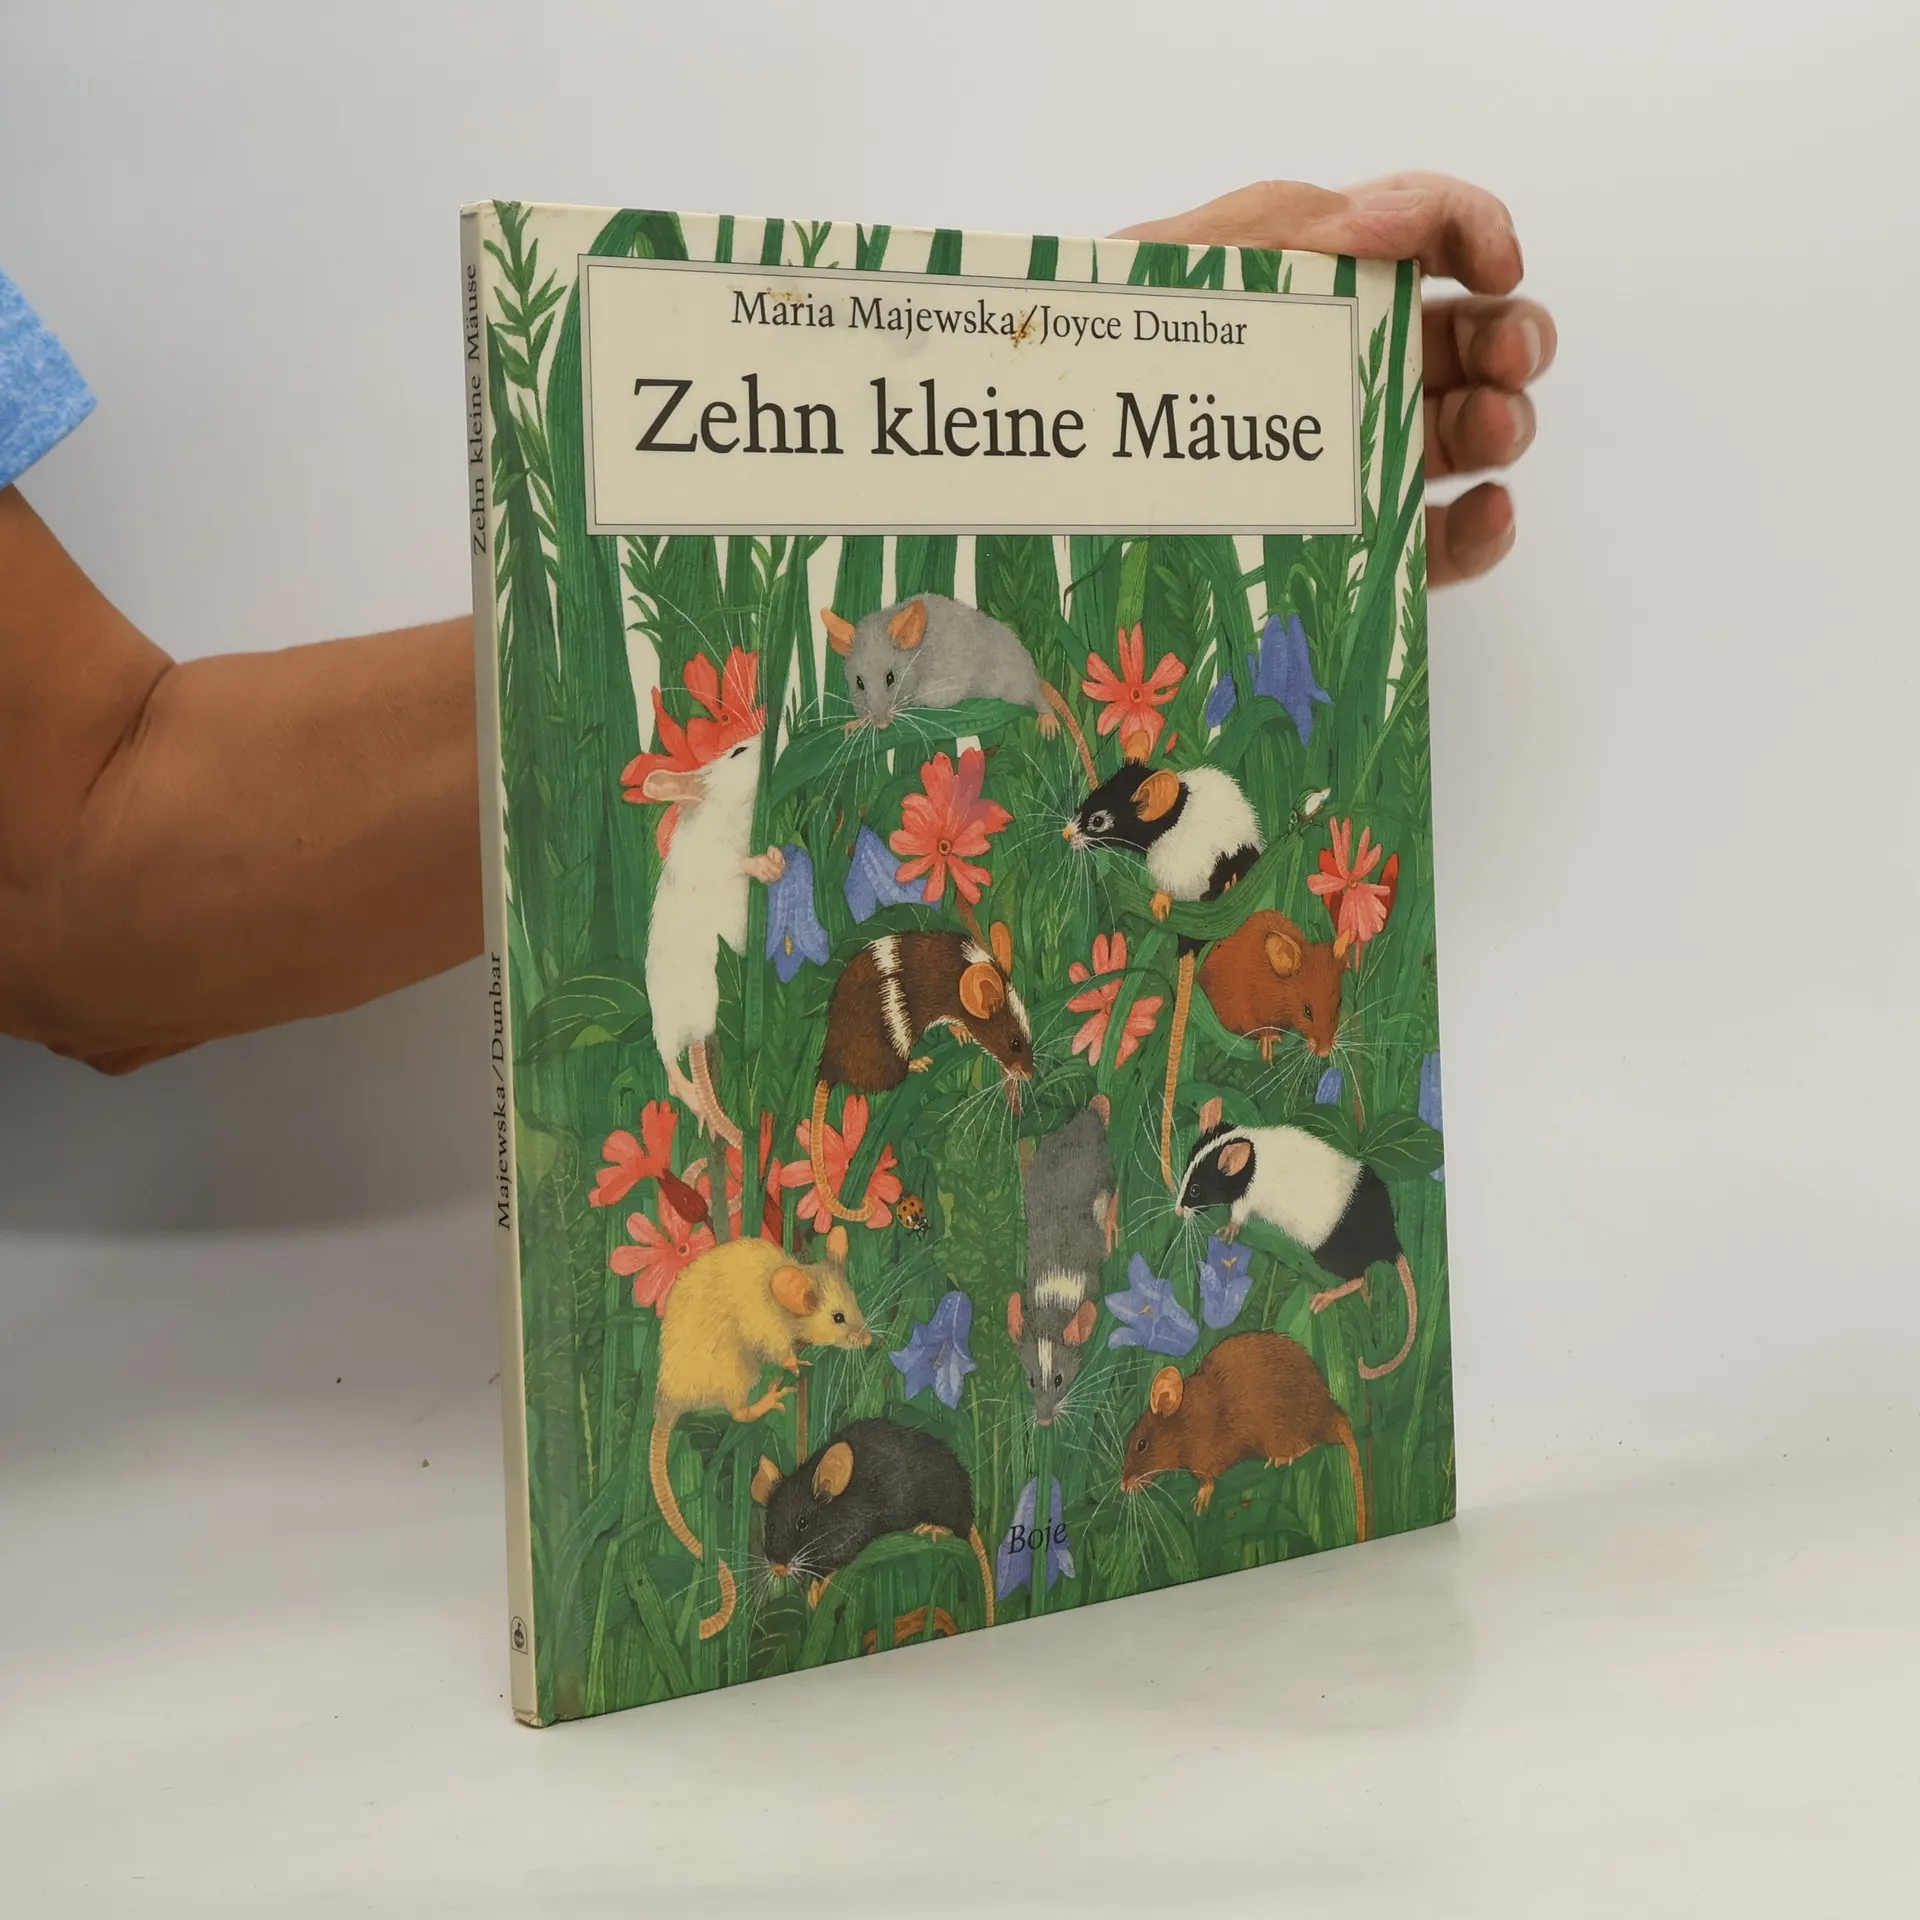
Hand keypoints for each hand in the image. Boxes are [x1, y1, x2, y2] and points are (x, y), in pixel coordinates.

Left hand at [1116, 176, 1553, 586]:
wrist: (1012, 481)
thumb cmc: (1079, 368)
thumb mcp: (1157, 272)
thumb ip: (1269, 223)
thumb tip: (1380, 217)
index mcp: (1299, 284)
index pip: (1416, 234)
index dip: (1472, 232)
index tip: (1497, 261)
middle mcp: (1331, 371)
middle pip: (1459, 338)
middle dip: (1508, 337)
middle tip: (1510, 357)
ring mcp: (1339, 464)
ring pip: (1458, 435)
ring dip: (1501, 423)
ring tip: (1494, 431)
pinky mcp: (1338, 555)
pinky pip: (1430, 545)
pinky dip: (1480, 530)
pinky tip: (1489, 511)